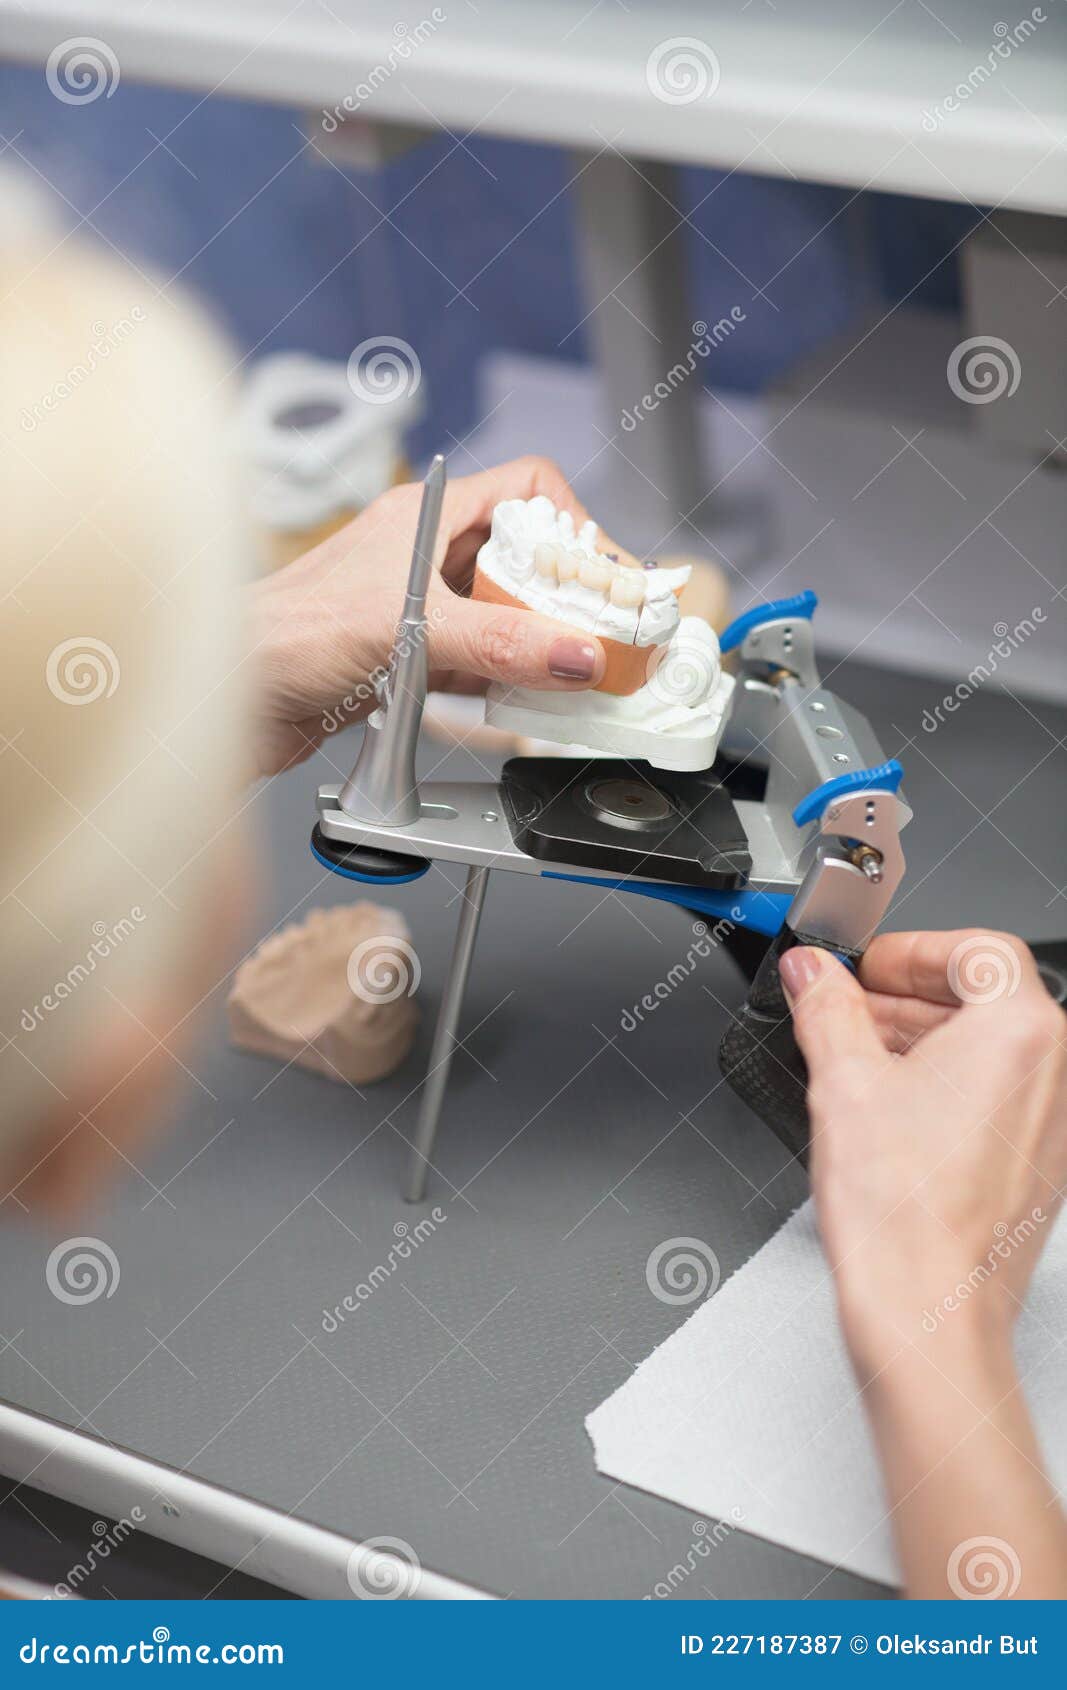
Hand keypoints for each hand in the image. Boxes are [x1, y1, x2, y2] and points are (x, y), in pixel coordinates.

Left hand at [249, 456, 630, 777]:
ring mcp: (415, 606)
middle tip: (599, 629)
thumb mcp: (413, 630)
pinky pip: (475, 660)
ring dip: (535, 640)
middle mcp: (422, 554)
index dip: (570, 522)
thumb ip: (502, 643)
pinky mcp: (404, 657)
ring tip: (572, 669)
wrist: (230, 696)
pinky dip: (504, 678)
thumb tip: (575, 651)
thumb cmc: (286, 634)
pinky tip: (523, 699)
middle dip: (562, 592)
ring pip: (500, 611)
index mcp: (425, 516)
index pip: (524, 488)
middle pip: (521, 556)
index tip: (599, 572)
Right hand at [781, 930, 1066, 1599]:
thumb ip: (826, 1008)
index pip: (974, 948)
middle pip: (985, 997)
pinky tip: (886, 1105)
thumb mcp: (842, 1082)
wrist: (927, 1315)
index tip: (863, 968)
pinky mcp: (1039, 1163)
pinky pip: (996, 1095)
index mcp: (1023, 1032)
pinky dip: (945, 1085)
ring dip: (922, 1040)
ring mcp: (1054, 1122)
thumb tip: (813, 973)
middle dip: (907, 996)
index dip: (908, 950)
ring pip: (990, 1048)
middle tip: (845, 1006)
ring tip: (853, 1055)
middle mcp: (1057, 1072)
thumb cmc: (903, 1216)